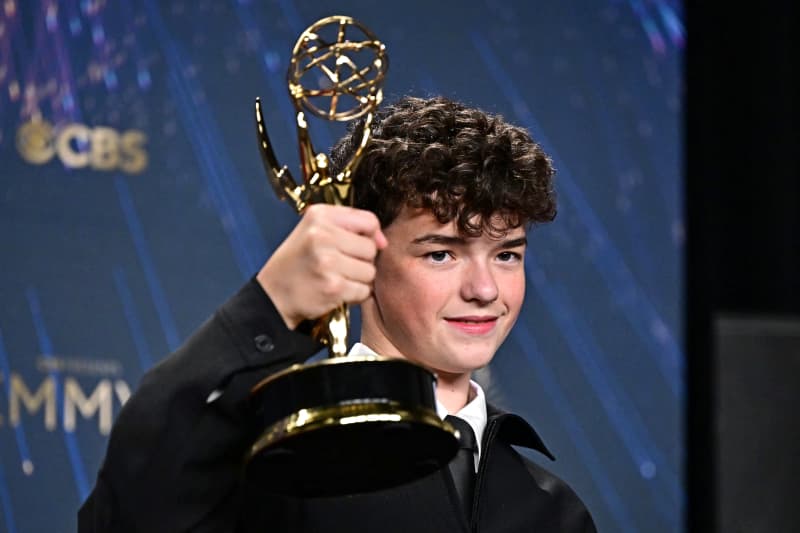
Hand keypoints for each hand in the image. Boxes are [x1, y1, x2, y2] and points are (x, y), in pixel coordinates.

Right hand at [257, 204, 387, 329]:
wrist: (273, 294)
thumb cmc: (298, 261)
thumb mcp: (314, 229)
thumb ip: (350, 225)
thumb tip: (382, 241)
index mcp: (319, 215)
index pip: (369, 220)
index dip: (372, 235)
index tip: (362, 245)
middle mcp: (322, 235)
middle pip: (371, 248)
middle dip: (361, 260)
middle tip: (340, 265)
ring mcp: (328, 262)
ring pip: (370, 271)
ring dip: (358, 279)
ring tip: (337, 277)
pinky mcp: (333, 287)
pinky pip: (364, 290)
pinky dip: (354, 294)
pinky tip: (336, 290)